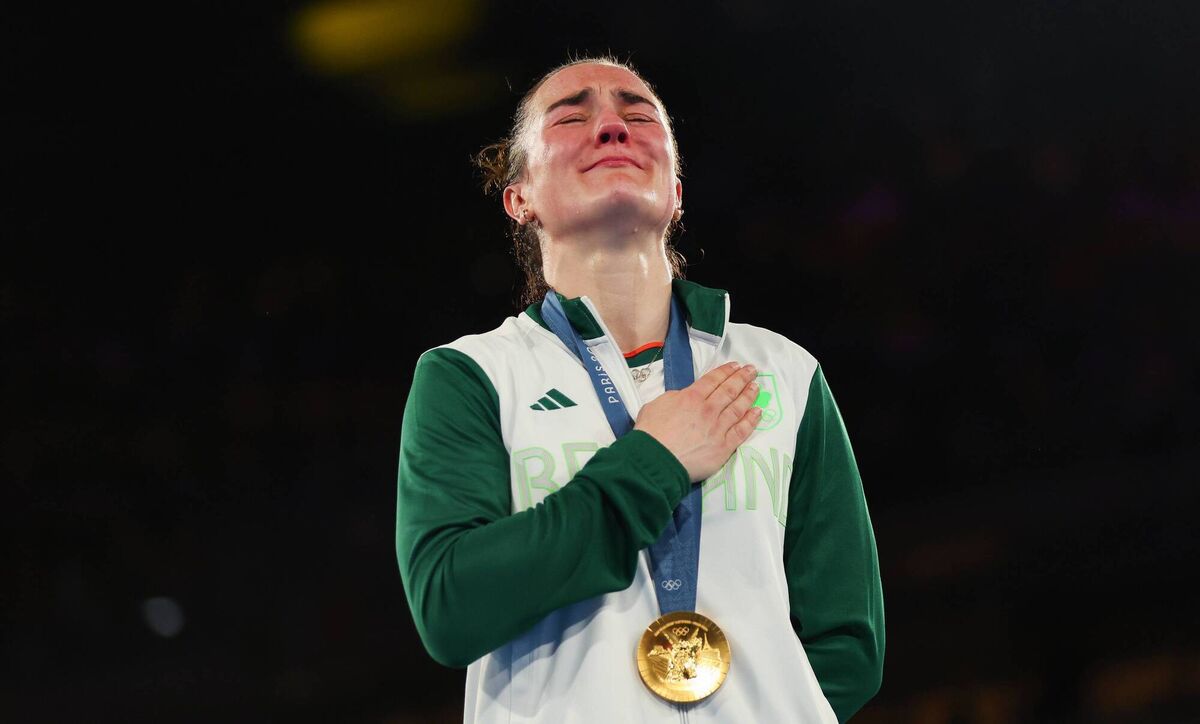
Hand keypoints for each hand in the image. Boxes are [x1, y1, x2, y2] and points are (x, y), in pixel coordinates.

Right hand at [634, 361, 761, 481]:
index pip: (713, 380)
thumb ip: (674, 398)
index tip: (736, 366)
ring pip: (738, 408)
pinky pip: (741, 431)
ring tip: (756, 388)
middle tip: (752, 371)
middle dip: (742, 378)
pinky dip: (751, 420)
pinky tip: (757, 412)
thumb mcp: (657, 404)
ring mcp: (718, 428)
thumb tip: (684, 397)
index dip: (726, 371)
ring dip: (749, 396)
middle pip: (729, 390)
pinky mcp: (723, 447)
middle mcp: (708, 410)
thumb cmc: (651, 433)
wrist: (655, 460)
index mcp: (691, 397)